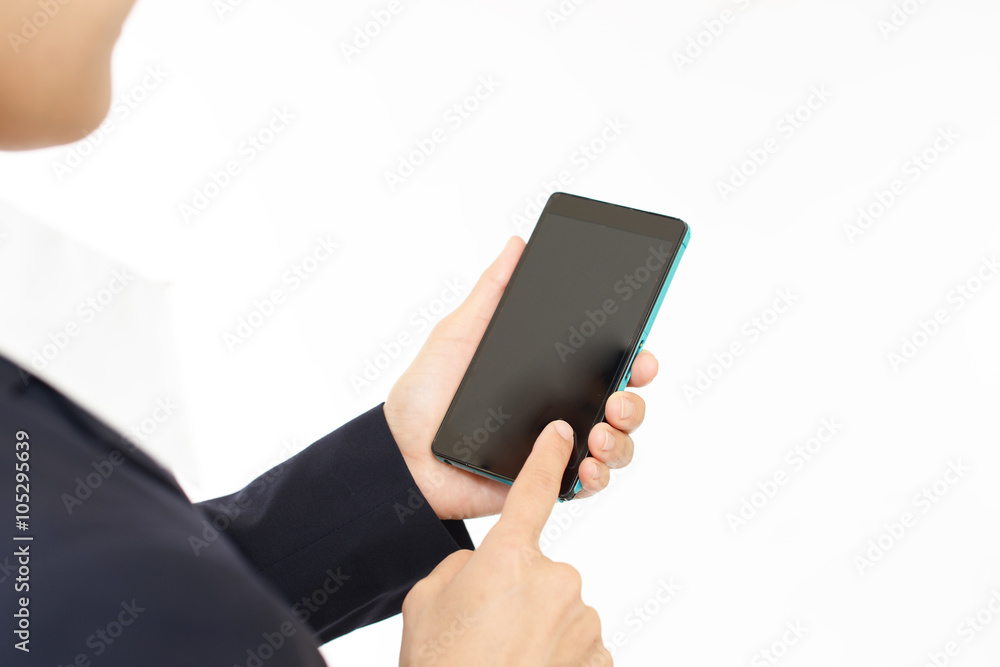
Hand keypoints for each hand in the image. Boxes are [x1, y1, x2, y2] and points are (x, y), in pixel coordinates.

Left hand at [384, 236, 658, 519]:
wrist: (399, 456)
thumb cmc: (424, 396)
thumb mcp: (457, 335)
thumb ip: (491, 293)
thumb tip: (517, 244)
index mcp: (547, 372)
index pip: (605, 362)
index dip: (633, 357)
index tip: (641, 353)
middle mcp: (560, 408)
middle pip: (622, 403)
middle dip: (635, 401)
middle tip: (621, 397)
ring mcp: (555, 447)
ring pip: (615, 444)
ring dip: (622, 439)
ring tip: (601, 433)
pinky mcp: (545, 482)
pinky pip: (588, 483)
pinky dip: (599, 476)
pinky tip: (588, 465)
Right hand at [399, 421, 611, 666]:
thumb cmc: (441, 664)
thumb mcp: (427, 603)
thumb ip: (462, 568)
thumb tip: (486, 567)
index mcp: (509, 559)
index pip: (532, 493)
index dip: (546, 459)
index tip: (561, 433)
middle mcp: (556, 580)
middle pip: (540, 573)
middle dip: (519, 596)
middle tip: (488, 633)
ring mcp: (583, 620)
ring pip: (560, 613)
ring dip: (538, 632)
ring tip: (503, 658)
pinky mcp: (601, 657)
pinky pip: (578, 646)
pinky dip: (556, 659)